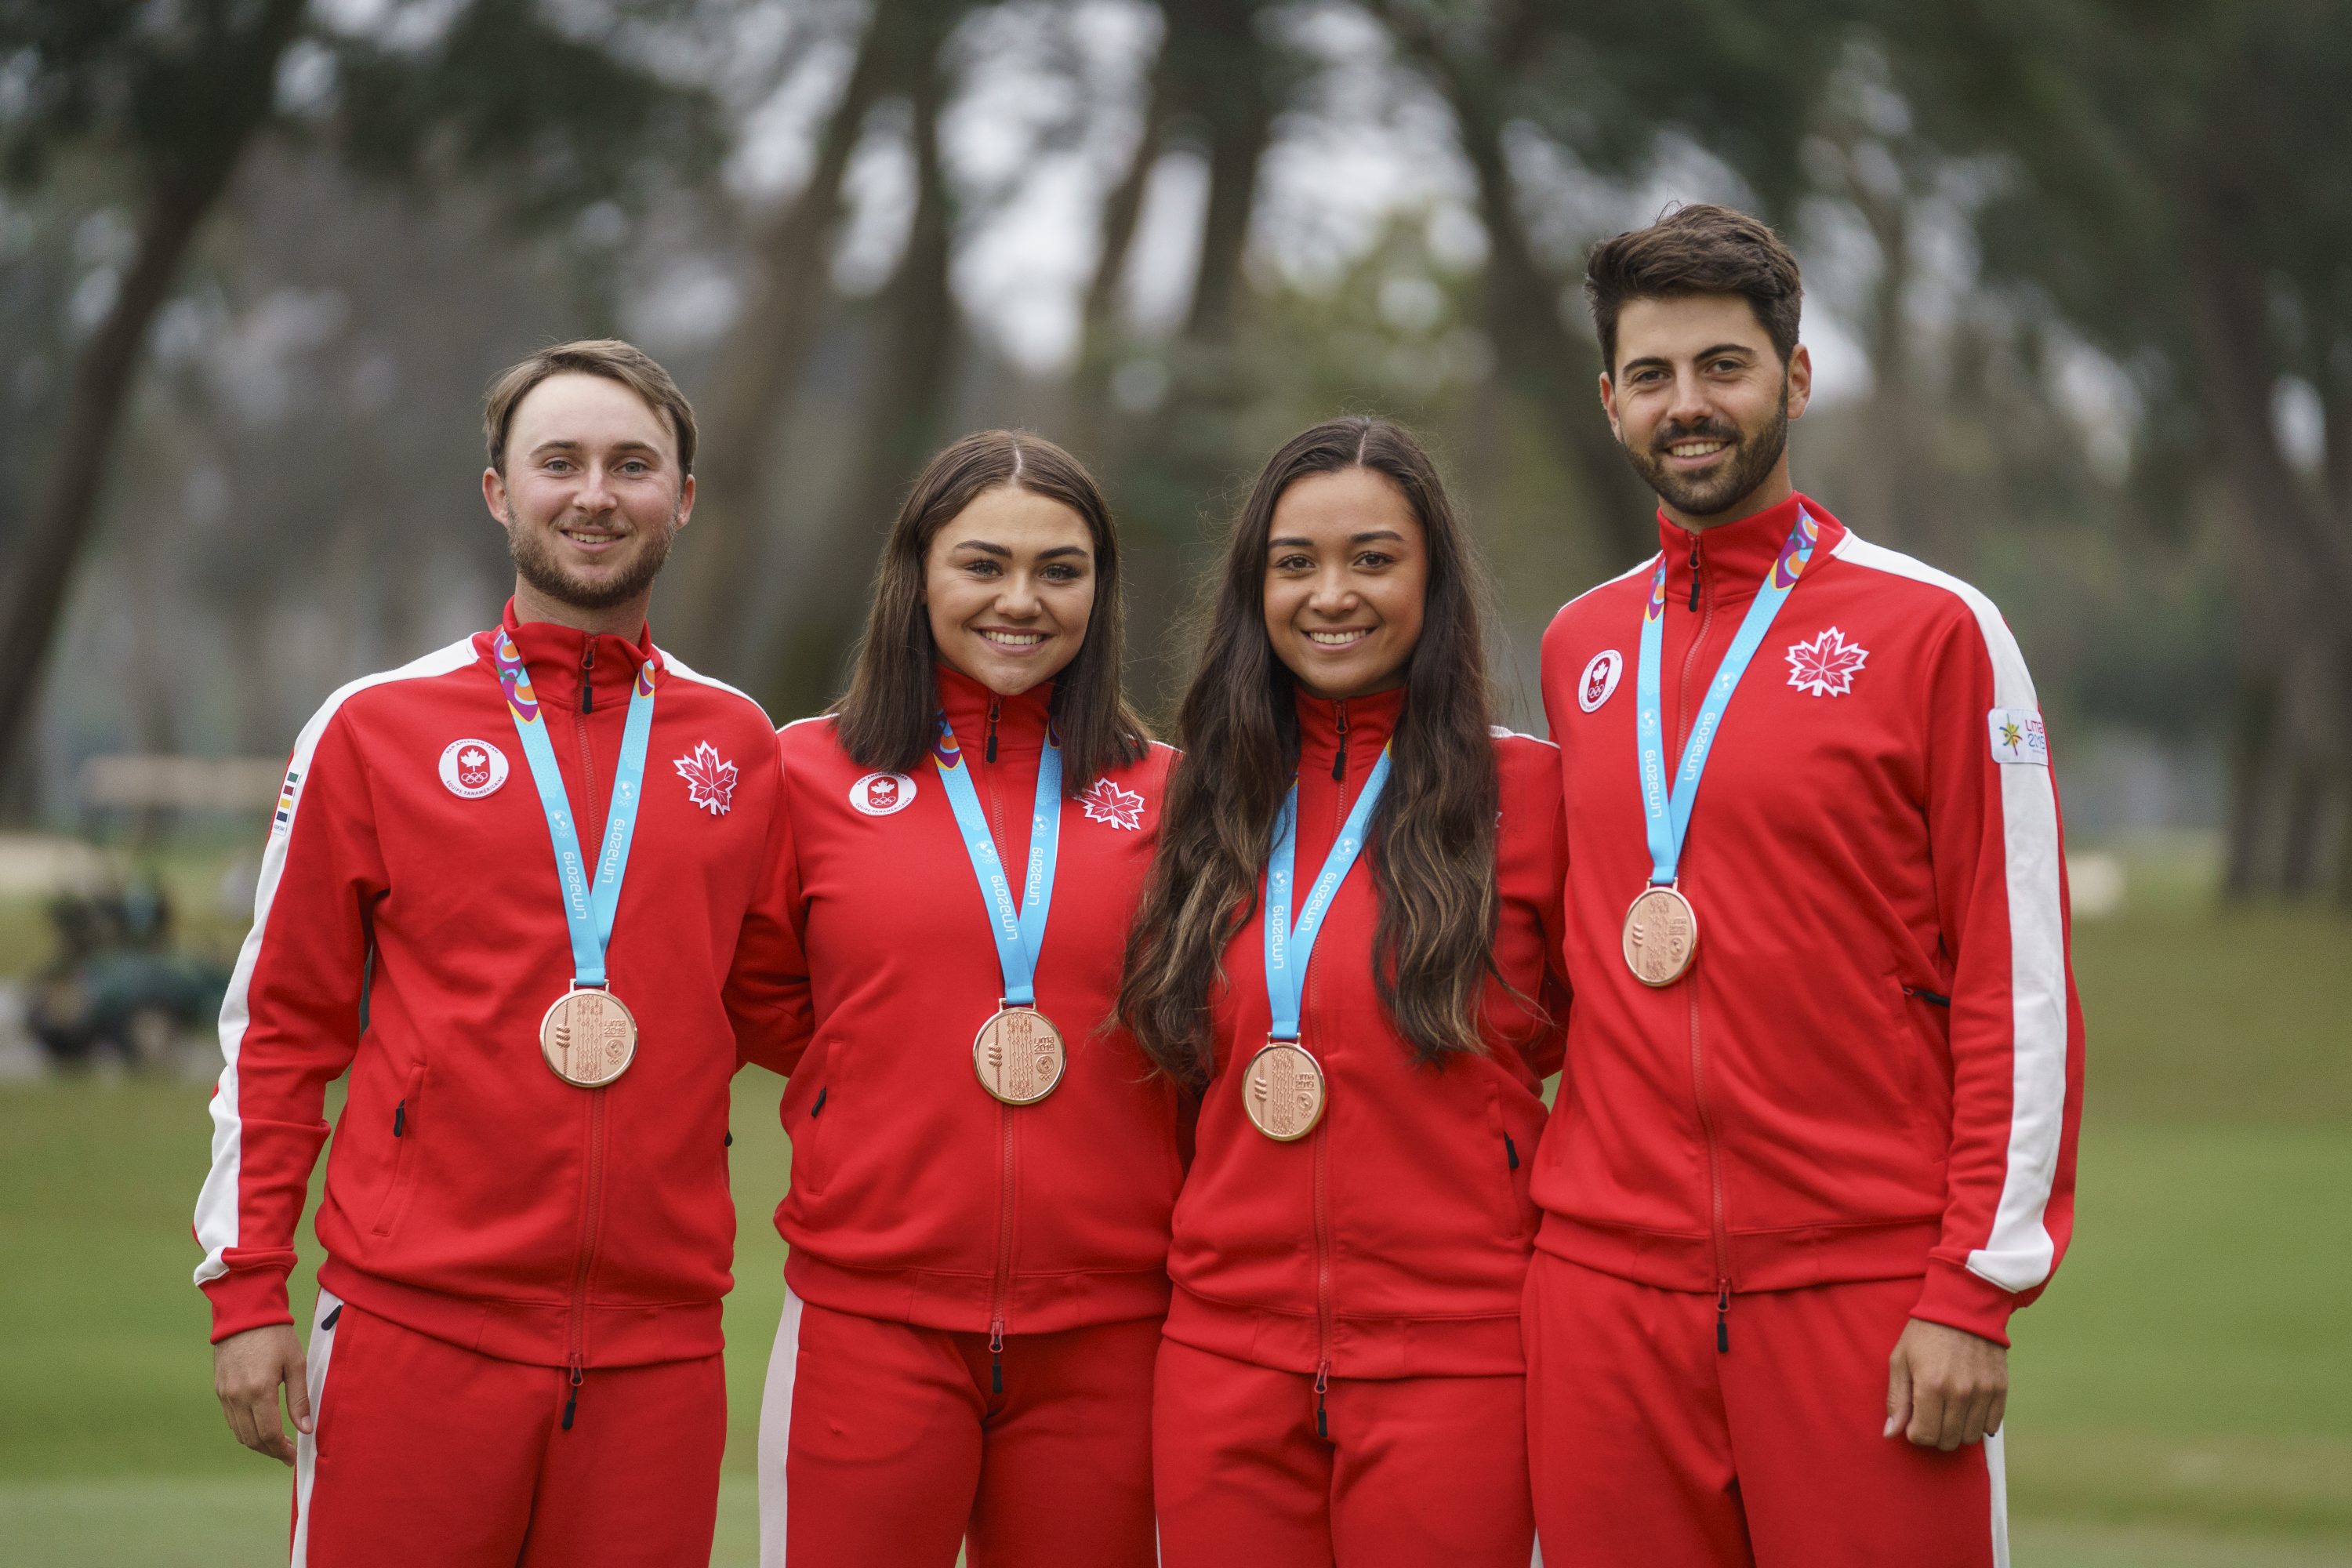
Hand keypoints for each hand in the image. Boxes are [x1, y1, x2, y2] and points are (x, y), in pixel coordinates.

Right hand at [214, 1323, 310, 1464]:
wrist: (245, 1314)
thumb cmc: (276, 1336)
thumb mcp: (296, 1364)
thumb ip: (300, 1399)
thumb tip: (306, 1429)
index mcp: (259, 1391)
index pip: (269, 1434)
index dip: (282, 1450)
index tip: (294, 1457)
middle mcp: (238, 1397)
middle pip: (252, 1439)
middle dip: (271, 1451)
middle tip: (288, 1454)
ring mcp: (225, 1395)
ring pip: (239, 1433)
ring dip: (258, 1444)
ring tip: (277, 1445)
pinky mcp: (219, 1390)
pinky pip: (231, 1420)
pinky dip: (245, 1431)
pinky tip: (260, 1429)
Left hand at [1884, 1317, 2005, 1449]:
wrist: (1963, 1307)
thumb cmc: (1925, 1333)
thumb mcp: (1900, 1360)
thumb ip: (1896, 1399)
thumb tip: (1891, 1433)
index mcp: (1930, 1385)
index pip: (1924, 1435)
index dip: (1915, 1433)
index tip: (1914, 1420)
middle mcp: (1960, 1392)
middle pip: (1948, 1441)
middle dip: (1934, 1434)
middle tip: (1930, 1415)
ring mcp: (1983, 1392)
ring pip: (1969, 1437)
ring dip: (1956, 1431)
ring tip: (1947, 1410)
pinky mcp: (2000, 1389)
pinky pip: (1991, 1426)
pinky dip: (1978, 1423)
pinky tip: (1967, 1408)